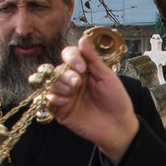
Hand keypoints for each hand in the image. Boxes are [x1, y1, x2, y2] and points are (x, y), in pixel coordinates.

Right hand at [45, 34, 139, 162]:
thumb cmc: (116, 101)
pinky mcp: (60, 110)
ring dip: (58, 85)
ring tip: (71, 93)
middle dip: (64, 74)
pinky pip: (47, 100)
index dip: (71, 58)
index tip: (81, 67)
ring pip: (49, 83)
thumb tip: (83, 39)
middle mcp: (72, 81)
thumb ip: (93, 59)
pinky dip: (53, 98)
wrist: (118, 126)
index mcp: (84, 70)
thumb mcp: (107, 77)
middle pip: (56, 68)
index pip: (69, 55)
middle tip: (76, 84)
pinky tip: (65, 101)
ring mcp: (65, 95)